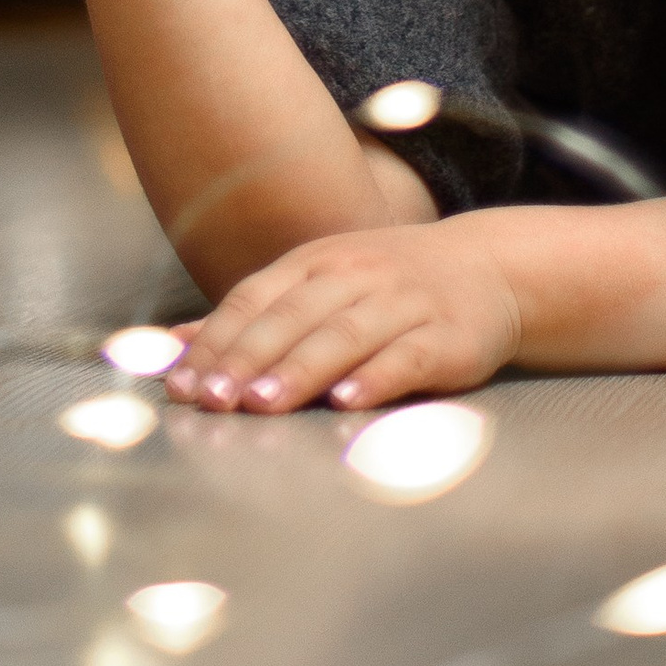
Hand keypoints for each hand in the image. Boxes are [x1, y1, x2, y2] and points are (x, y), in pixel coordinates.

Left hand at [167, 221, 525, 410]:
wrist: (489, 268)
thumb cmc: (387, 285)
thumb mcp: (317, 283)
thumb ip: (252, 314)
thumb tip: (177, 344)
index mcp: (314, 262)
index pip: (254, 298)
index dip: (217, 341)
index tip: (182, 384)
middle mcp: (353, 274)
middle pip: (291, 317)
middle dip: (247, 358)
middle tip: (213, 399)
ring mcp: (401, 302)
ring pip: (342, 335)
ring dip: (299, 370)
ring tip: (262, 403)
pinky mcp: (445, 336)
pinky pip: (406, 356)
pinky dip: (375, 377)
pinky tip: (347, 401)